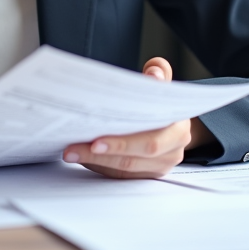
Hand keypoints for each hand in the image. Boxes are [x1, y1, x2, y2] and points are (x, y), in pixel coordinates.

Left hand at [61, 57, 212, 178]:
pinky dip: (99, 166)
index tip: (96, 140)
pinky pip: (119, 176)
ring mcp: (159, 168)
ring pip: (123, 170)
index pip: (149, 142)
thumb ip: (159, 73)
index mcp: (178, 131)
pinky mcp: (145, 176)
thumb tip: (154, 75)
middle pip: (133, 159)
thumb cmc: (160, 102)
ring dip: (94, 162)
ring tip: (70, 152)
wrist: (173, 124)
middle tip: (73, 149)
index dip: (122, 143)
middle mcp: (171, 153)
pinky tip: (81, 156)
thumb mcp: (162, 86)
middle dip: (101, 155)